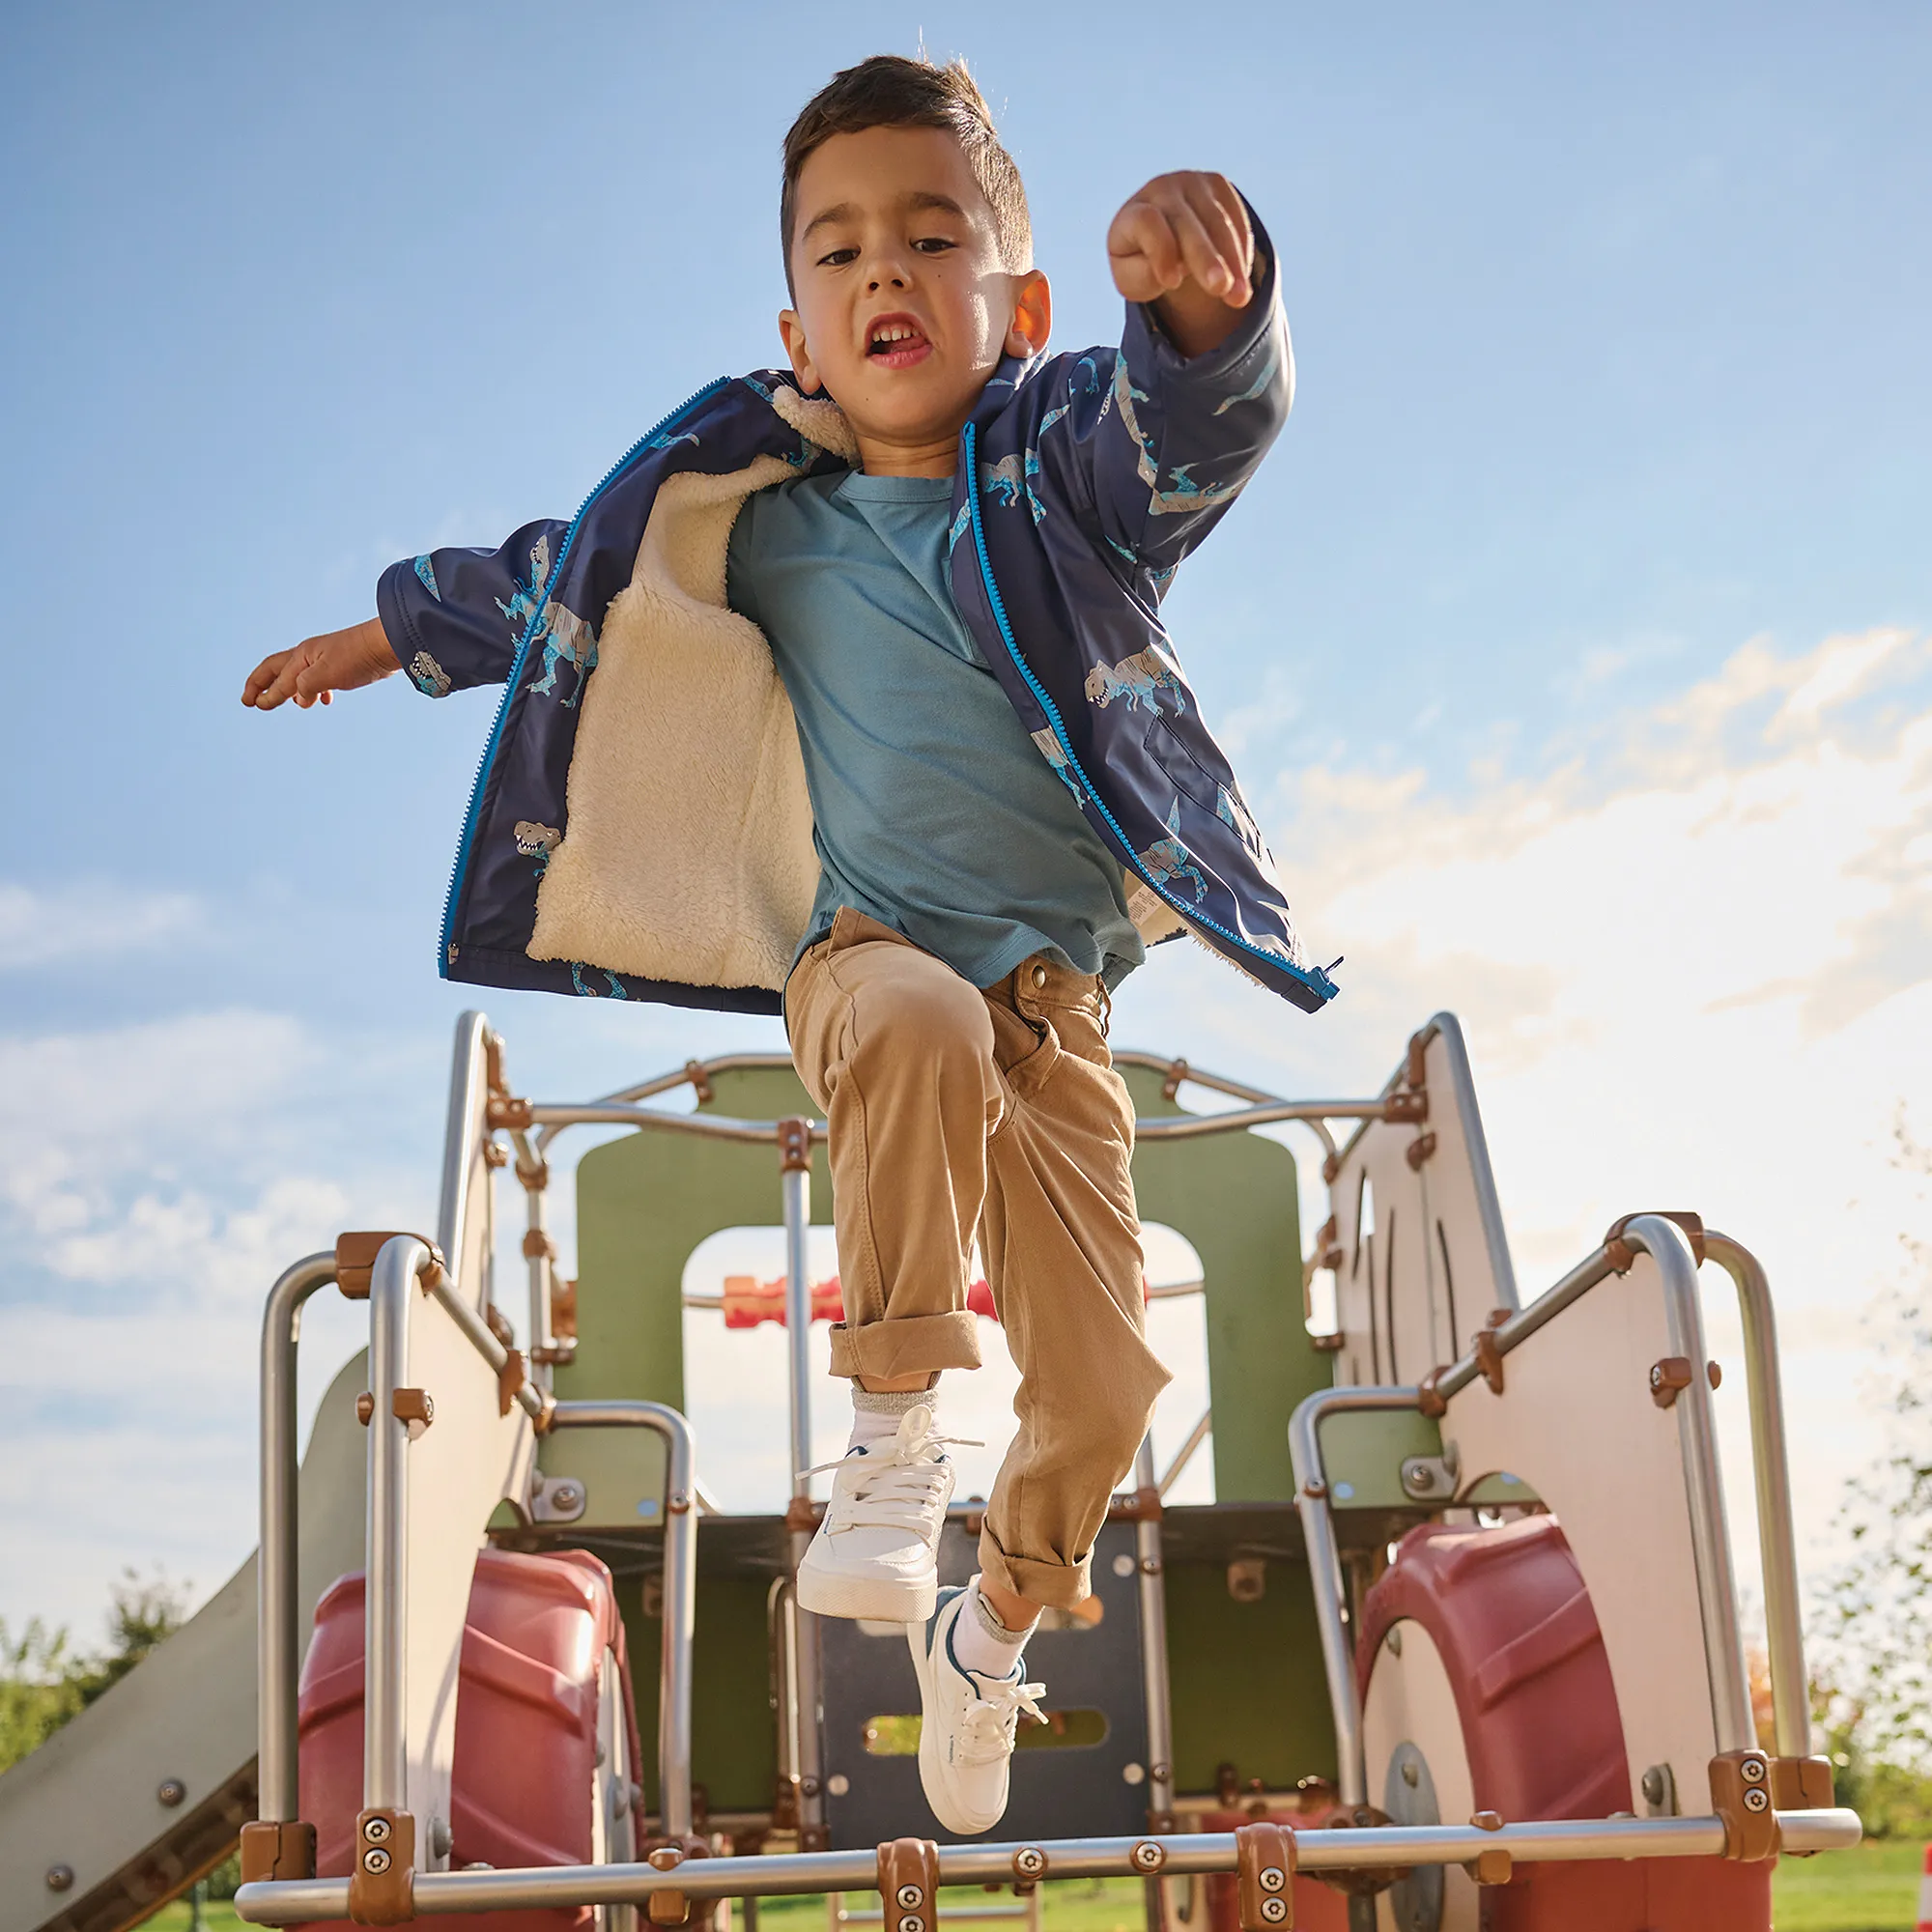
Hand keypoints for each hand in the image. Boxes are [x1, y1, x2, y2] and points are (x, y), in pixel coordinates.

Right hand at [242, 617, 396, 710]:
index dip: (264, 692)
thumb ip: (305, 686)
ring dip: (292, 690)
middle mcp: (309, 655)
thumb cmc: (358, 657)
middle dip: (263, 685)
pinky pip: (320, 677)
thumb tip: (298, 698)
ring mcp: (325, 659)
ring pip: (300, 675)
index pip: (276, 677)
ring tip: (297, 704)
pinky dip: (317, 690)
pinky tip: (326, 700)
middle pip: (277, 669)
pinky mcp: (342, 665)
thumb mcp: (327, 675)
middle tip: (250, 701)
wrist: (388, 644)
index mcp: (302, 656)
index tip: (253, 705)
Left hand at [1108, 172, 1253, 309]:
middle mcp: (1162, 190)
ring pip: (1217, 222)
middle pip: (1186, 223)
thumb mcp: (1131, 278)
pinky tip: (1241, 279)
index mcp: (1133, 213)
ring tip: (1239, 297)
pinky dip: (1240, 251)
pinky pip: (1235, 218)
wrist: (1159, 229)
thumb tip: (1176, 271)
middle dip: (1205, 257)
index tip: (1172, 283)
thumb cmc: (1141, 261)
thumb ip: (1142, 277)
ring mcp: (1192, 183)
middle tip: (1219, 287)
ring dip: (1232, 261)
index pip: (1147, 224)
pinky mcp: (1218, 185)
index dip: (1160, 251)